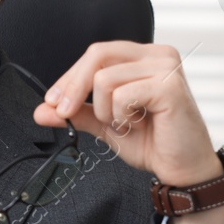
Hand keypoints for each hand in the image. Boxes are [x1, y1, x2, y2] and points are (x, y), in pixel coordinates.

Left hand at [32, 42, 223, 223]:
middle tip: (65, 112)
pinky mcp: (169, 85)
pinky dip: (120, 116)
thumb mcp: (105, 123)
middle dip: (73, 87)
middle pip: (97, 56)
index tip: (52, 102)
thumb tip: (41, 111)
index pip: (96, 54)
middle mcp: (158, 54)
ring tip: (125, 124)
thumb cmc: (153, 143)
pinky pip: (122, 95)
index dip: (69, 77)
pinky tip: (138, 125)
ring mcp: (166, 67)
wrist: (181, 169)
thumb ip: (77, 113)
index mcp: (143, 57)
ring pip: (105, 78)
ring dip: (104, 110)